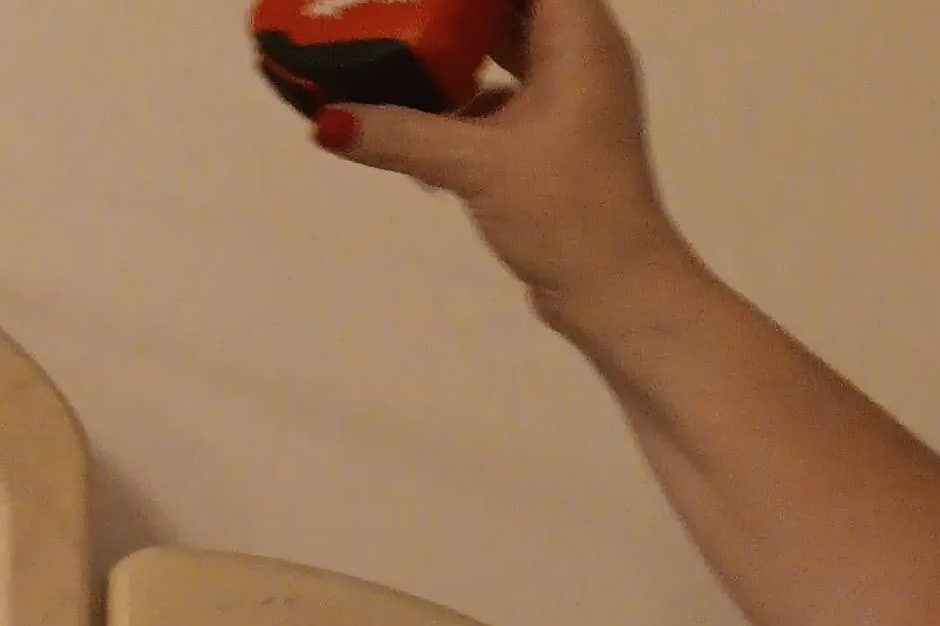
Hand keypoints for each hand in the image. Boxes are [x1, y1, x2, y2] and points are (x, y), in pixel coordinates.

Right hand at [312, 0, 694, 342]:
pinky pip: (504, 97)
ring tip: (399, 50)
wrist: (612, 284)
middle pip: (516, 5)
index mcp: (580, 36)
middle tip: (401, 10)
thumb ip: (404, 137)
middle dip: (459, 7)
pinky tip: (419, 123)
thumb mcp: (478, 165)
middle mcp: (581, 53)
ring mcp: (568, 96)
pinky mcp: (553, 136)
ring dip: (460, 51)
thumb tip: (327, 123)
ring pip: (509, 50)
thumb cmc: (565, 207)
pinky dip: (465, 103)